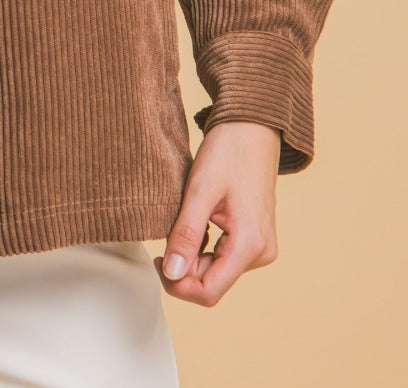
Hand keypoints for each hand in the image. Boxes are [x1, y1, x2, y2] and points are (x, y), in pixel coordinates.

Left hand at [153, 119, 280, 306]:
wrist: (252, 127)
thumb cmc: (229, 151)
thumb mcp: (200, 190)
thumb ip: (186, 234)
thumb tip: (172, 274)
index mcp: (250, 245)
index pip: (209, 291)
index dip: (178, 285)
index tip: (157, 260)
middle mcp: (260, 253)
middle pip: (212, 283)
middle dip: (184, 269)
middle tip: (165, 237)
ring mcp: (260, 247)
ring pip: (217, 272)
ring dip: (193, 257)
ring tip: (181, 224)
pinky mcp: (254, 238)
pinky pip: (224, 258)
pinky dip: (204, 249)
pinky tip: (195, 224)